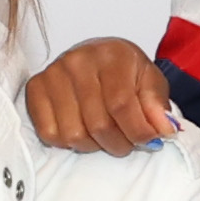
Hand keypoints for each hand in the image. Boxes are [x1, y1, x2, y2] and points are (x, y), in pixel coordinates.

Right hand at [20, 36, 174, 152]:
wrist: (98, 58)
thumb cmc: (126, 73)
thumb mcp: (150, 83)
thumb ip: (158, 106)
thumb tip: (164, 130)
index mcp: (111, 55)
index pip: (121, 105)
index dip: (137, 131)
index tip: (148, 141)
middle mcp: (77, 61)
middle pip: (98, 124)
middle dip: (119, 143)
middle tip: (127, 142)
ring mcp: (53, 75)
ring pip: (74, 134)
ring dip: (94, 145)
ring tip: (104, 135)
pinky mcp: (35, 89)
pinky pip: (49, 134)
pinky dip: (67, 142)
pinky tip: (81, 129)